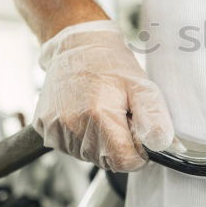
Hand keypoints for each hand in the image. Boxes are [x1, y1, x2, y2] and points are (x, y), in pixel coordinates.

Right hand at [34, 20, 173, 171]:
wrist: (76, 46)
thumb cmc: (110, 64)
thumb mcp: (141, 86)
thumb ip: (154, 118)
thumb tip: (161, 145)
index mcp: (98, 115)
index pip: (125, 161)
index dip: (138, 152)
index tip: (138, 132)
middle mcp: (72, 125)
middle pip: (107, 160)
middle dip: (120, 145)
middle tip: (119, 115)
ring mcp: (55, 128)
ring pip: (89, 156)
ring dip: (101, 142)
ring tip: (101, 111)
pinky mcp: (44, 128)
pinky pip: (71, 148)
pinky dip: (83, 137)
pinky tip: (85, 114)